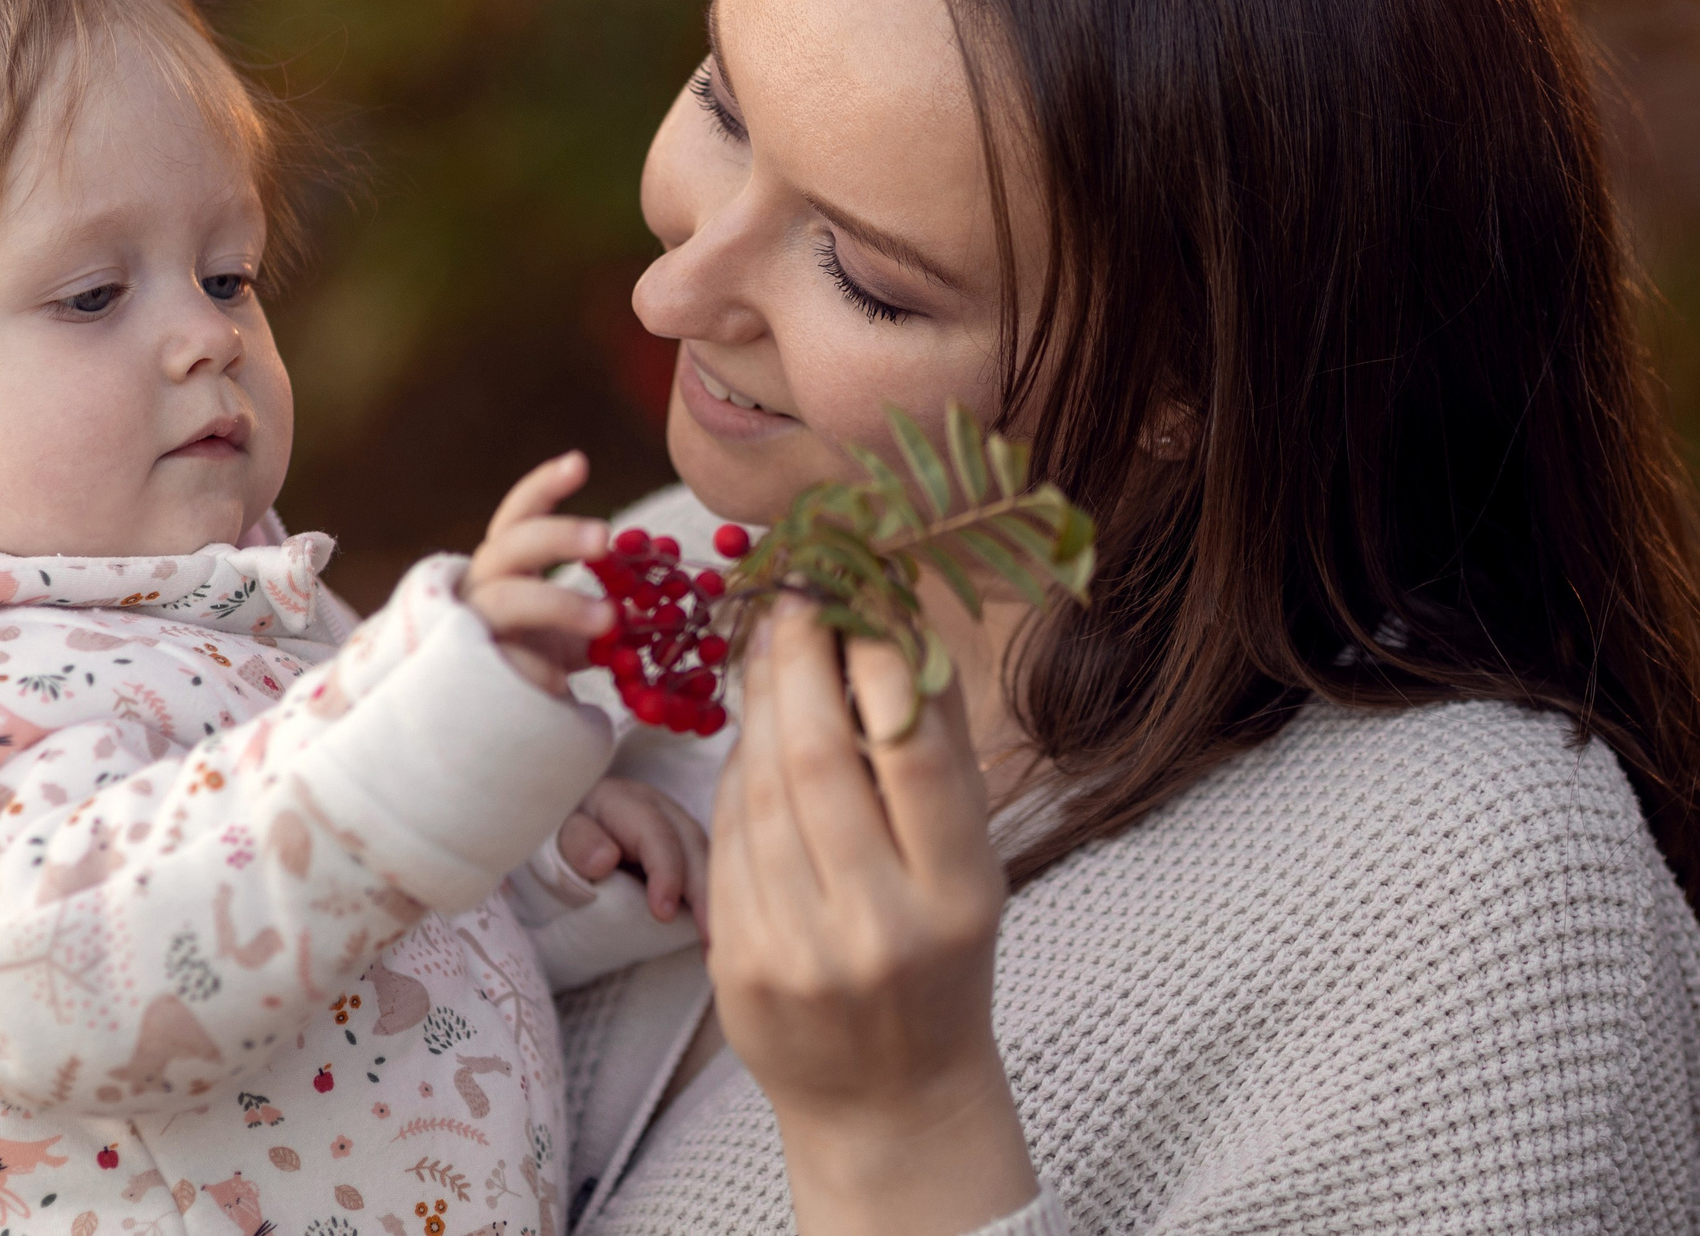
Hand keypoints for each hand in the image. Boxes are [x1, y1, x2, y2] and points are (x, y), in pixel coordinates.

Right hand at [461, 451, 614, 695]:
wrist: (480, 716)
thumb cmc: (533, 657)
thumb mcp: (573, 630)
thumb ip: (608, 612)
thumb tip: (662, 605)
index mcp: (505, 568)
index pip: (518, 516)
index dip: (544, 487)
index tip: (580, 462)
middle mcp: (480, 588)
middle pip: (510, 546)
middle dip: (557, 537)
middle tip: (605, 537)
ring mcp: (469, 627)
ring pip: (507, 600)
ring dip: (561, 603)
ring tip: (608, 620)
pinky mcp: (468, 671)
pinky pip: (508, 662)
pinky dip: (541, 670)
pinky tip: (558, 686)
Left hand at [556, 776, 709, 930]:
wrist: (564, 837)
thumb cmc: (559, 840)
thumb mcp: (554, 837)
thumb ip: (576, 842)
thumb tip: (605, 859)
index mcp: (624, 800)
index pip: (656, 833)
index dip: (666, 871)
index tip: (664, 913)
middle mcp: (659, 809)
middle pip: (692, 844)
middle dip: (705, 891)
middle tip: (709, 937)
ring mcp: (676, 829)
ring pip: (707, 858)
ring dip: (715, 901)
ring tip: (716, 944)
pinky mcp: (685, 853)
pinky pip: (704, 873)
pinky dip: (711, 902)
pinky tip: (713, 935)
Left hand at [706, 596, 1034, 1235]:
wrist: (892, 1102)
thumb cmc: (940, 960)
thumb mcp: (973, 868)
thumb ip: (943, 755)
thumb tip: (909, 621)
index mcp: (959, 896)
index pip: (912, 754)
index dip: (877, 662)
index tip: (856, 596)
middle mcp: (881, 929)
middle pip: (819, 763)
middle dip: (800, 665)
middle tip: (793, 598)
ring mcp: (802, 954)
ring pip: (760, 794)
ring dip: (760, 706)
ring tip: (770, 648)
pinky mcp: (740, 971)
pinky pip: (726, 842)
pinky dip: (736, 775)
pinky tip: (751, 734)